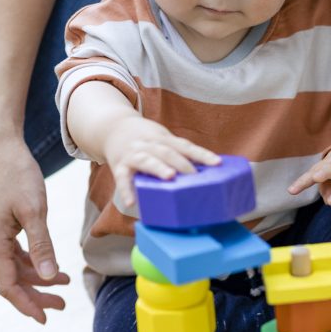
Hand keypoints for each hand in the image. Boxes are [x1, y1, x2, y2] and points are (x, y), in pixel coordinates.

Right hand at [0, 131, 69, 322]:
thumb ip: (42, 245)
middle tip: (62, 305)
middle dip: (36, 295)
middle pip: (11, 280)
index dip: (26, 304)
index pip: (8, 285)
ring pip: (14, 267)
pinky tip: (51, 266)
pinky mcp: (0, 226)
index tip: (45, 317)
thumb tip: (48, 276)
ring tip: (64, 284)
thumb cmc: (16, 174)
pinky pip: (14, 253)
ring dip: (37, 278)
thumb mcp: (34, 210)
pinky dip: (33, 261)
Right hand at [103, 116, 220, 207]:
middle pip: (168, 152)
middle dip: (182, 164)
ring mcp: (134, 154)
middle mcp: (150, 145)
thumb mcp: (163, 141)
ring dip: (159, 168)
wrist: (113, 128)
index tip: (217, 163)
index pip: (186, 146)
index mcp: (164, 139)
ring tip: (170, 177)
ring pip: (147, 160)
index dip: (202, 154)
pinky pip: (122, 179)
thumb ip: (180, 154)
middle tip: (194, 177)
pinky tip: (132, 203)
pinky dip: (126, 190)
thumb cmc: (146, 140)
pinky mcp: (120, 166)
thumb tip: (207, 171)